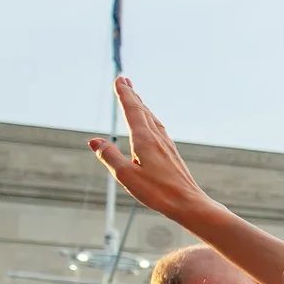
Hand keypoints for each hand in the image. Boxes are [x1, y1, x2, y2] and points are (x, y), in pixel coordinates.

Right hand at [94, 80, 214, 225]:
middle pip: (143, 111)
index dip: (124, 94)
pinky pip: (159, 130)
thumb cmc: (158, 192)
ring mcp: (167, 145)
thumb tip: (94, 141)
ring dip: (142, 106)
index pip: (132, 110)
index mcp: (145, 140)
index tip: (119, 79)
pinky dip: (151, 120)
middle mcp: (157, 138)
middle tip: (125, 80)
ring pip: (152, 119)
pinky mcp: (172, 155)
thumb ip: (110, 156)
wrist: (189, 204)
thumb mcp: (126, 176)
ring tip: (136, 98)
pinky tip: (152, 126)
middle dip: (132, 95)